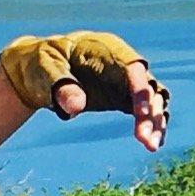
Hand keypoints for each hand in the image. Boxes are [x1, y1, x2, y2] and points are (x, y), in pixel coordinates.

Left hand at [0, 32, 171, 149]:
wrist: (38, 72)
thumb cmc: (43, 65)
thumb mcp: (46, 72)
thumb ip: (62, 87)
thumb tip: (76, 107)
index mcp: (109, 49)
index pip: (133, 68)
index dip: (140, 89)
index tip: (141, 112)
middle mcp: (125, 65)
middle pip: (148, 87)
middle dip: (150, 113)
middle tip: (143, 139)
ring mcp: (127, 82)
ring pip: (154, 101)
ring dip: (155, 123)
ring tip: (151, 146)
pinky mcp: (125, 99)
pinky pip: (146, 112)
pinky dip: (151, 127)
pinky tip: (153, 144)